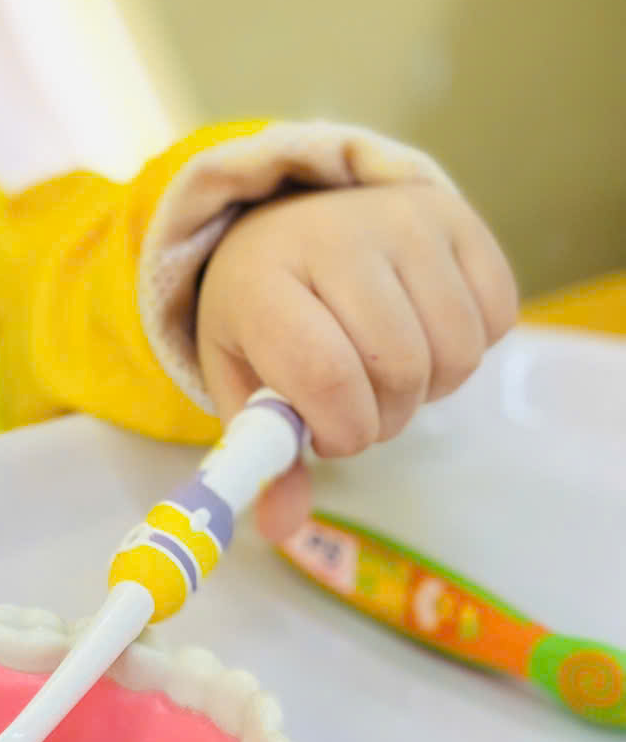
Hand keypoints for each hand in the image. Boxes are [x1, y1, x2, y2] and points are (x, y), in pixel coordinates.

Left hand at [196, 180, 517, 541]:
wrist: (288, 220)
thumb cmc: (264, 309)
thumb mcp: (242, 376)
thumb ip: (263, 452)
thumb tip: (282, 527)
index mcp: (262, 279)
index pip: (325, 374)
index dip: (341, 429)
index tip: (329, 434)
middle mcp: (334, 235)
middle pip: (399, 367)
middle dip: (385, 416)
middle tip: (359, 404)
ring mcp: (401, 219)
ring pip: (456, 350)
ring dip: (429, 387)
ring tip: (389, 369)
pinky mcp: (455, 215)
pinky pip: (498, 315)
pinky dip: (470, 345)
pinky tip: (424, 331)